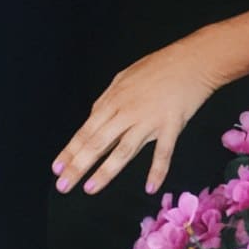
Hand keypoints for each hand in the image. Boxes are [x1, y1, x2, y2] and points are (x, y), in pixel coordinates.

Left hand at [52, 36, 220, 196]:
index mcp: (115, 99)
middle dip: (78, 165)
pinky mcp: (171, 125)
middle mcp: (127, 111)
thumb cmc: (158, 66)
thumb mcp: (125, 76)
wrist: (191, 60)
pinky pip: (163, 152)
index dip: (71, 150)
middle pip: (98, 142)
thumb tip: (94, 116)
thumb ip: (109, 98)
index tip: (57, 168)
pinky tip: (150, 187)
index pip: (87, 130)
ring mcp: (149, 120)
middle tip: (63, 186)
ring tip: (90, 188)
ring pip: (123, 150)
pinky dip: (157, 170)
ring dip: (106, 171)